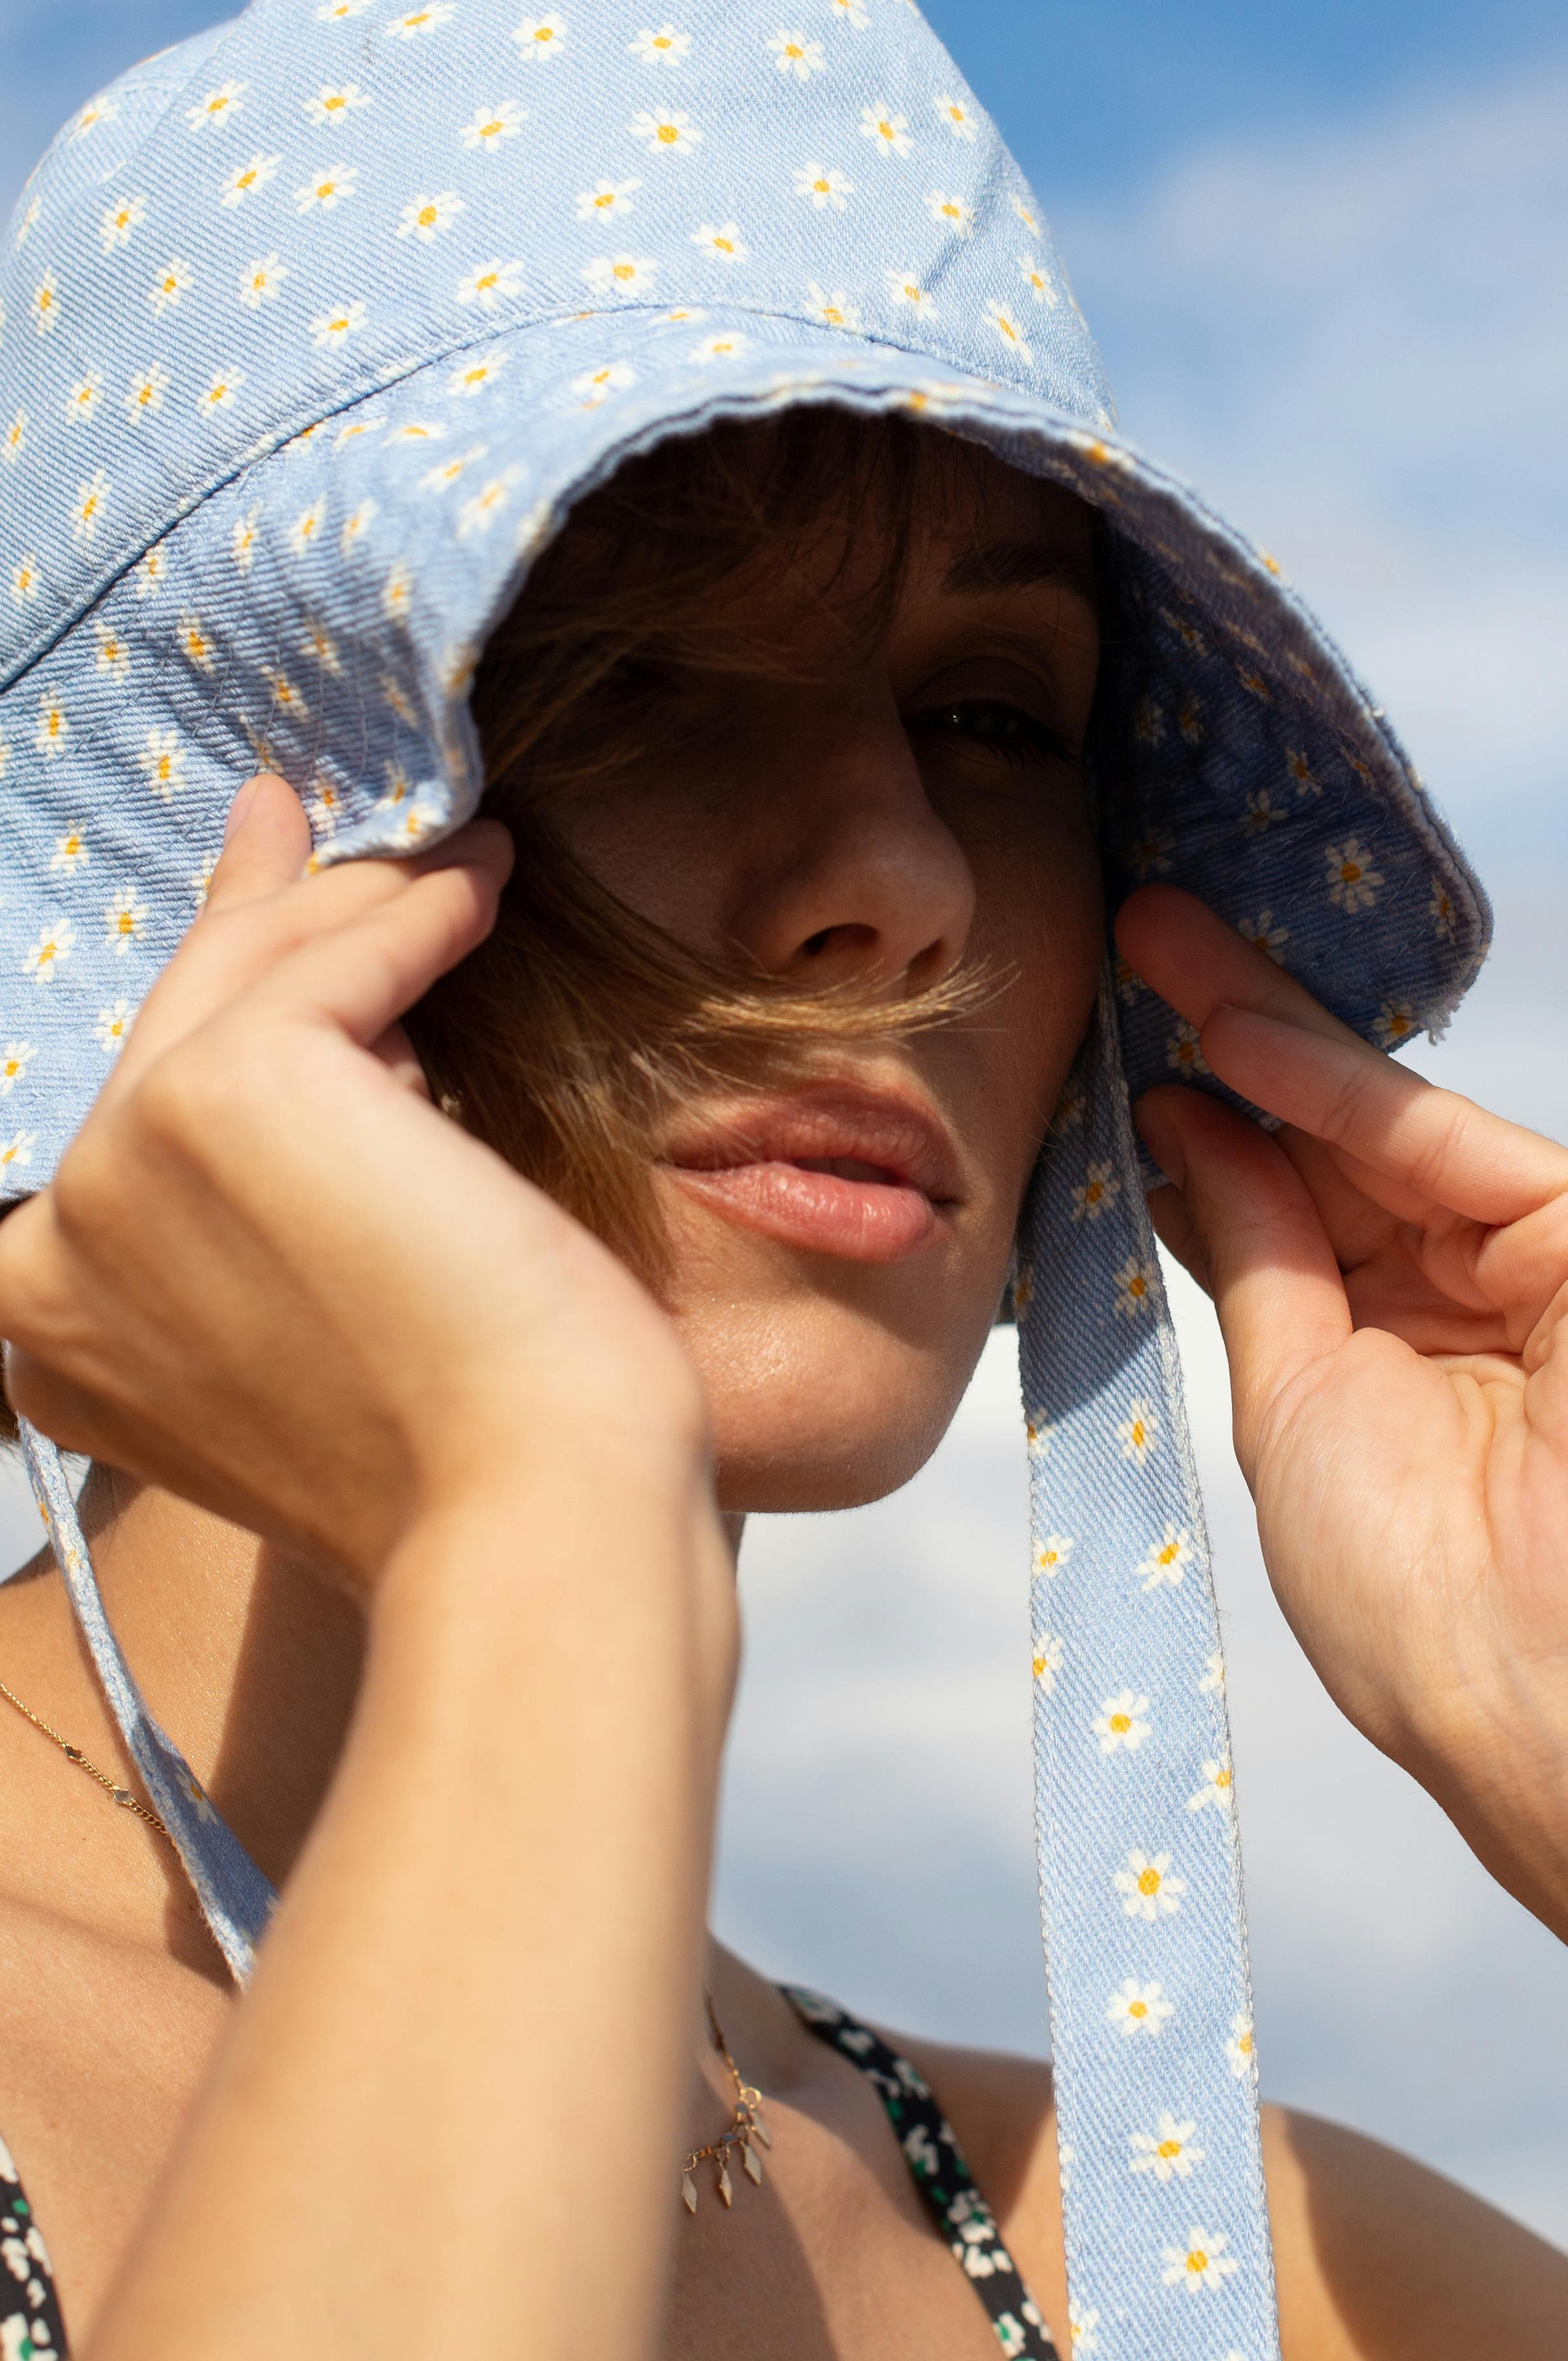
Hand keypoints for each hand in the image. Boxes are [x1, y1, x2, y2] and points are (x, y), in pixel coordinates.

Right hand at [0, 776, 709, 1590]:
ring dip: (367, 910)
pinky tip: (483, 884)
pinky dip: (419, 916)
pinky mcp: (218, 1097)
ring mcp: (116, 1170)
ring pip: (255, 983)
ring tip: (467, 857)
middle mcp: (51, 1248)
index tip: (271, 912)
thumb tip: (314, 1012)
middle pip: (179, 1032)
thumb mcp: (331, 1311)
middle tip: (303, 821)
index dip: (215, 1012)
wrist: (533, 1528)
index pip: (139, 1122)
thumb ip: (273, 1194)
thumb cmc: (475, 1452)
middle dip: (268, 920)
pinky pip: (340, 966)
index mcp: (55, 1329)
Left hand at [1117, 885, 1567, 1935]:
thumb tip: (1190, 1132)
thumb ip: (1259, 1259)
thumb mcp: (1292, 1406)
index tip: (1107, 1047)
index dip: (1197, 1120)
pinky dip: (1331, 1086)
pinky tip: (1234, 1036)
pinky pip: (1435, 1142)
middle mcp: (1445, 1294)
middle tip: (1126, 937)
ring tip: (1154, 943)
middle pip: (1318, 1136)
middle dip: (1220, 1036)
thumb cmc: (1411, 1603)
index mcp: (1374, 1353)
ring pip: (1370, 1117)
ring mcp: (1513, 1263)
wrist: (1542, 1694)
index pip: (1275, 1201)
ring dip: (1259, 1026)